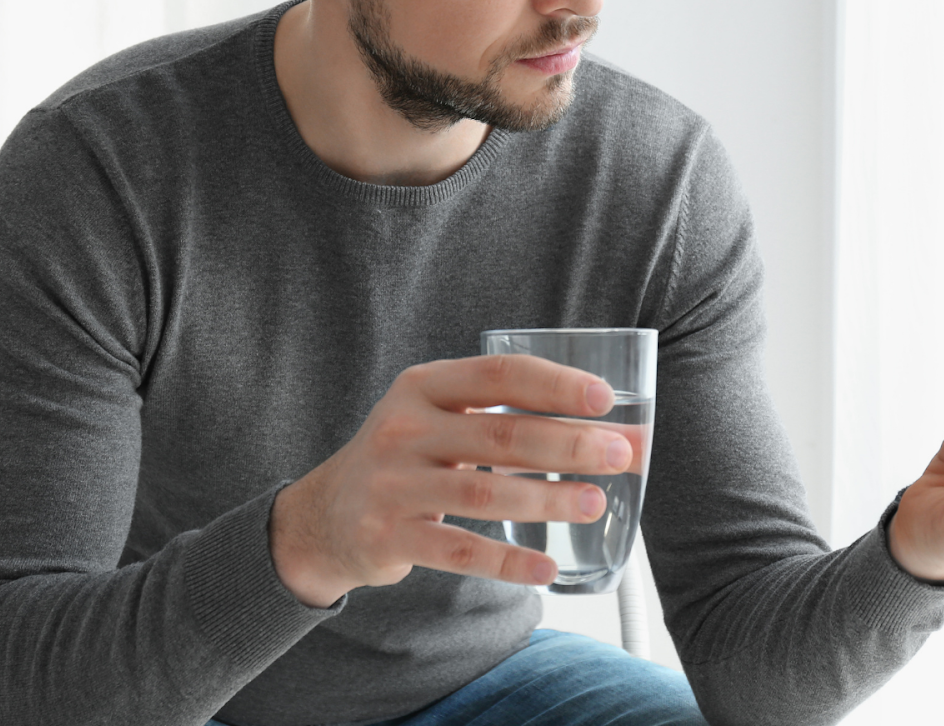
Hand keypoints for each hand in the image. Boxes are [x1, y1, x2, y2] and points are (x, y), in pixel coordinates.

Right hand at [269, 353, 633, 606]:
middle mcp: (404, 429)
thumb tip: (613, 433)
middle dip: (568, 445)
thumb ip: (508, 419)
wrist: (323, 516)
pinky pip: (458, 551)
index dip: (555, 385)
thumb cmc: (406, 458)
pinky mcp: (388, 537)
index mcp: (423, 386)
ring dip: (547, 500)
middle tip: (620, 453)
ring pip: (483, 494)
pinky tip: (545, 567)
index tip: (604, 398)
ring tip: (594, 502)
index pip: (498, 375)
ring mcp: (393, 485)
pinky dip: (507, 562)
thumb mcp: (438, 418)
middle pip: (500, 435)